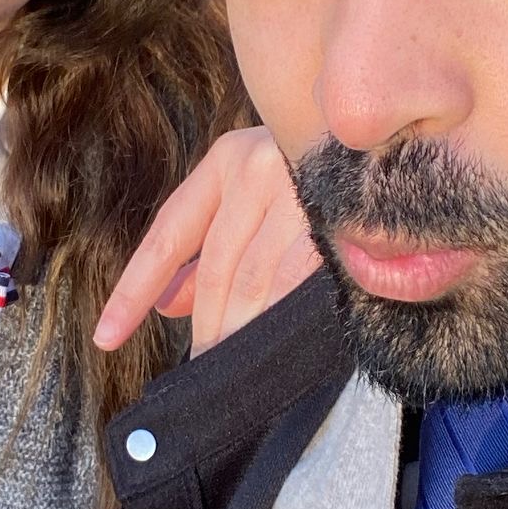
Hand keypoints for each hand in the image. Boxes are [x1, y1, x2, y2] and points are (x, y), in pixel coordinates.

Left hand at [94, 128, 320, 358]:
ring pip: (254, 284)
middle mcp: (257, 167)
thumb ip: (213, 243)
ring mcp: (301, 189)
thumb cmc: (322, 170)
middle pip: (216, 270)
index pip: (167, 236)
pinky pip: (299, 285)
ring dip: (239, 333)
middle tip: (200, 373)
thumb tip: (171, 304)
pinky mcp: (343, 217)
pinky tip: (273, 347)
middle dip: (206, 329)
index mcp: (226, 160)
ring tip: (230, 370)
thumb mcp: (255, 191)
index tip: (106, 337)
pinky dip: (279, 321)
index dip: (133, 291)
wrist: (401, 135)